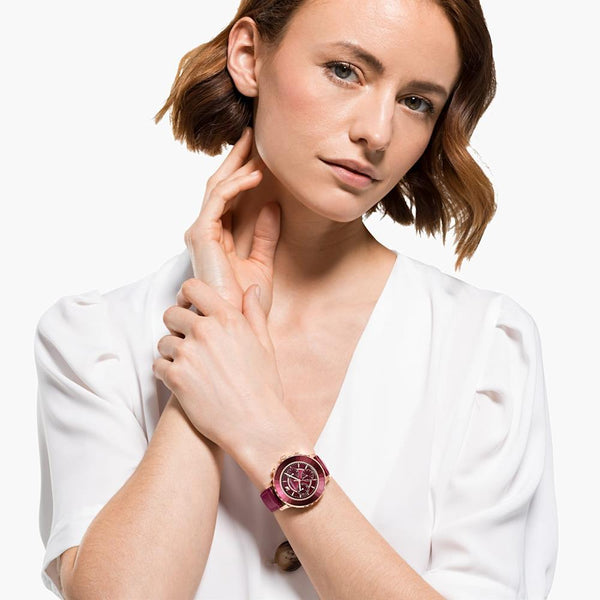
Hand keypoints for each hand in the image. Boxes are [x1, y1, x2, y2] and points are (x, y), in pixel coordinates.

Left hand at [153, 277, 304, 455]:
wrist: (255, 425)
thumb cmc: (264, 387)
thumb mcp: (265, 345)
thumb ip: (254, 313)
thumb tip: (252, 290)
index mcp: (228, 318)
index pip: (193, 287)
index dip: (185, 295)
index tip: (187, 306)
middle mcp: (205, 330)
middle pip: (171, 314)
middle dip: (176, 327)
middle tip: (189, 344)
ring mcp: (188, 353)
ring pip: (162, 342)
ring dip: (171, 353)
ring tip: (191, 369)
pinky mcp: (175, 377)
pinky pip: (158, 366)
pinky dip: (166, 373)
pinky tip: (184, 383)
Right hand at [183, 126, 279, 314]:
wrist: (235, 324)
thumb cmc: (245, 302)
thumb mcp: (262, 263)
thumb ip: (265, 235)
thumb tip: (272, 207)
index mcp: (217, 237)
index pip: (228, 196)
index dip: (242, 172)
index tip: (260, 153)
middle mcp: (205, 231)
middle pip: (220, 185)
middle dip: (236, 159)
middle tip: (253, 134)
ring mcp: (201, 232)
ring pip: (216, 187)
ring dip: (237, 164)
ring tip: (256, 145)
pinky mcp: (201, 234)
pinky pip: (218, 200)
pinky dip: (236, 185)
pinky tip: (255, 175)